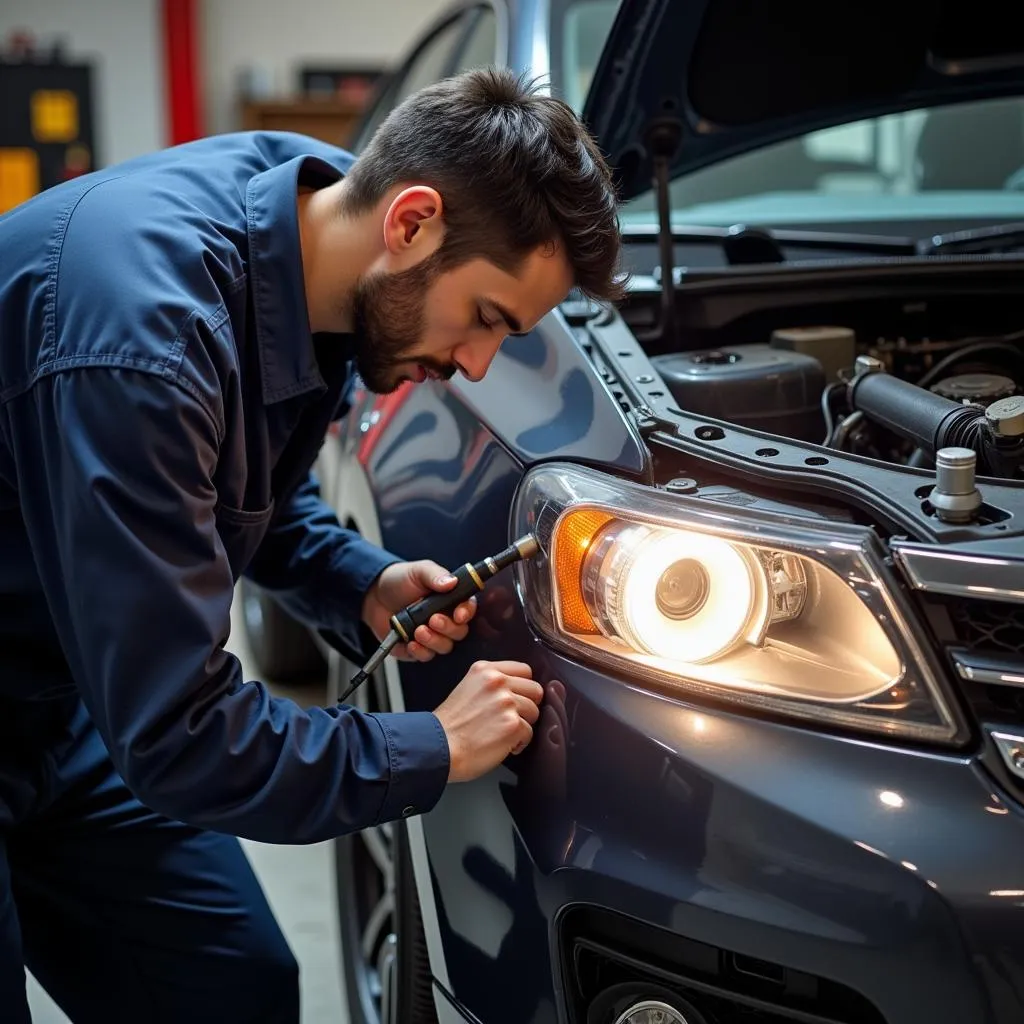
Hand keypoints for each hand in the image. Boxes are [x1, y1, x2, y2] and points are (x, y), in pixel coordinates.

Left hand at [361, 560, 476, 661]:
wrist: (374, 595)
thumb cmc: (400, 580)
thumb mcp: (418, 571)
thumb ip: (435, 575)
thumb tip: (451, 581)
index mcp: (450, 600)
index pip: (467, 609)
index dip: (466, 613)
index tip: (459, 614)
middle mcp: (444, 619)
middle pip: (459, 632)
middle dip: (448, 628)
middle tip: (434, 620)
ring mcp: (432, 635)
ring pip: (444, 646)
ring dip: (434, 641)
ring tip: (419, 630)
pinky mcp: (417, 648)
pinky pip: (425, 656)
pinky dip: (420, 652)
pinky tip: (411, 643)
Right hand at [433, 661, 546, 781]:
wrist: (437, 747)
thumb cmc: (451, 724)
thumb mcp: (468, 688)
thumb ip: (492, 684)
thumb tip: (517, 691)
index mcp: (486, 670)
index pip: (525, 670)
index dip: (523, 688)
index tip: (516, 699)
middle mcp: (498, 682)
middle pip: (535, 690)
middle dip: (526, 706)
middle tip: (510, 718)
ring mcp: (506, 702)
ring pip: (534, 712)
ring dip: (523, 725)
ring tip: (503, 733)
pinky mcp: (512, 724)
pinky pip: (529, 733)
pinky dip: (518, 743)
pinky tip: (501, 745)